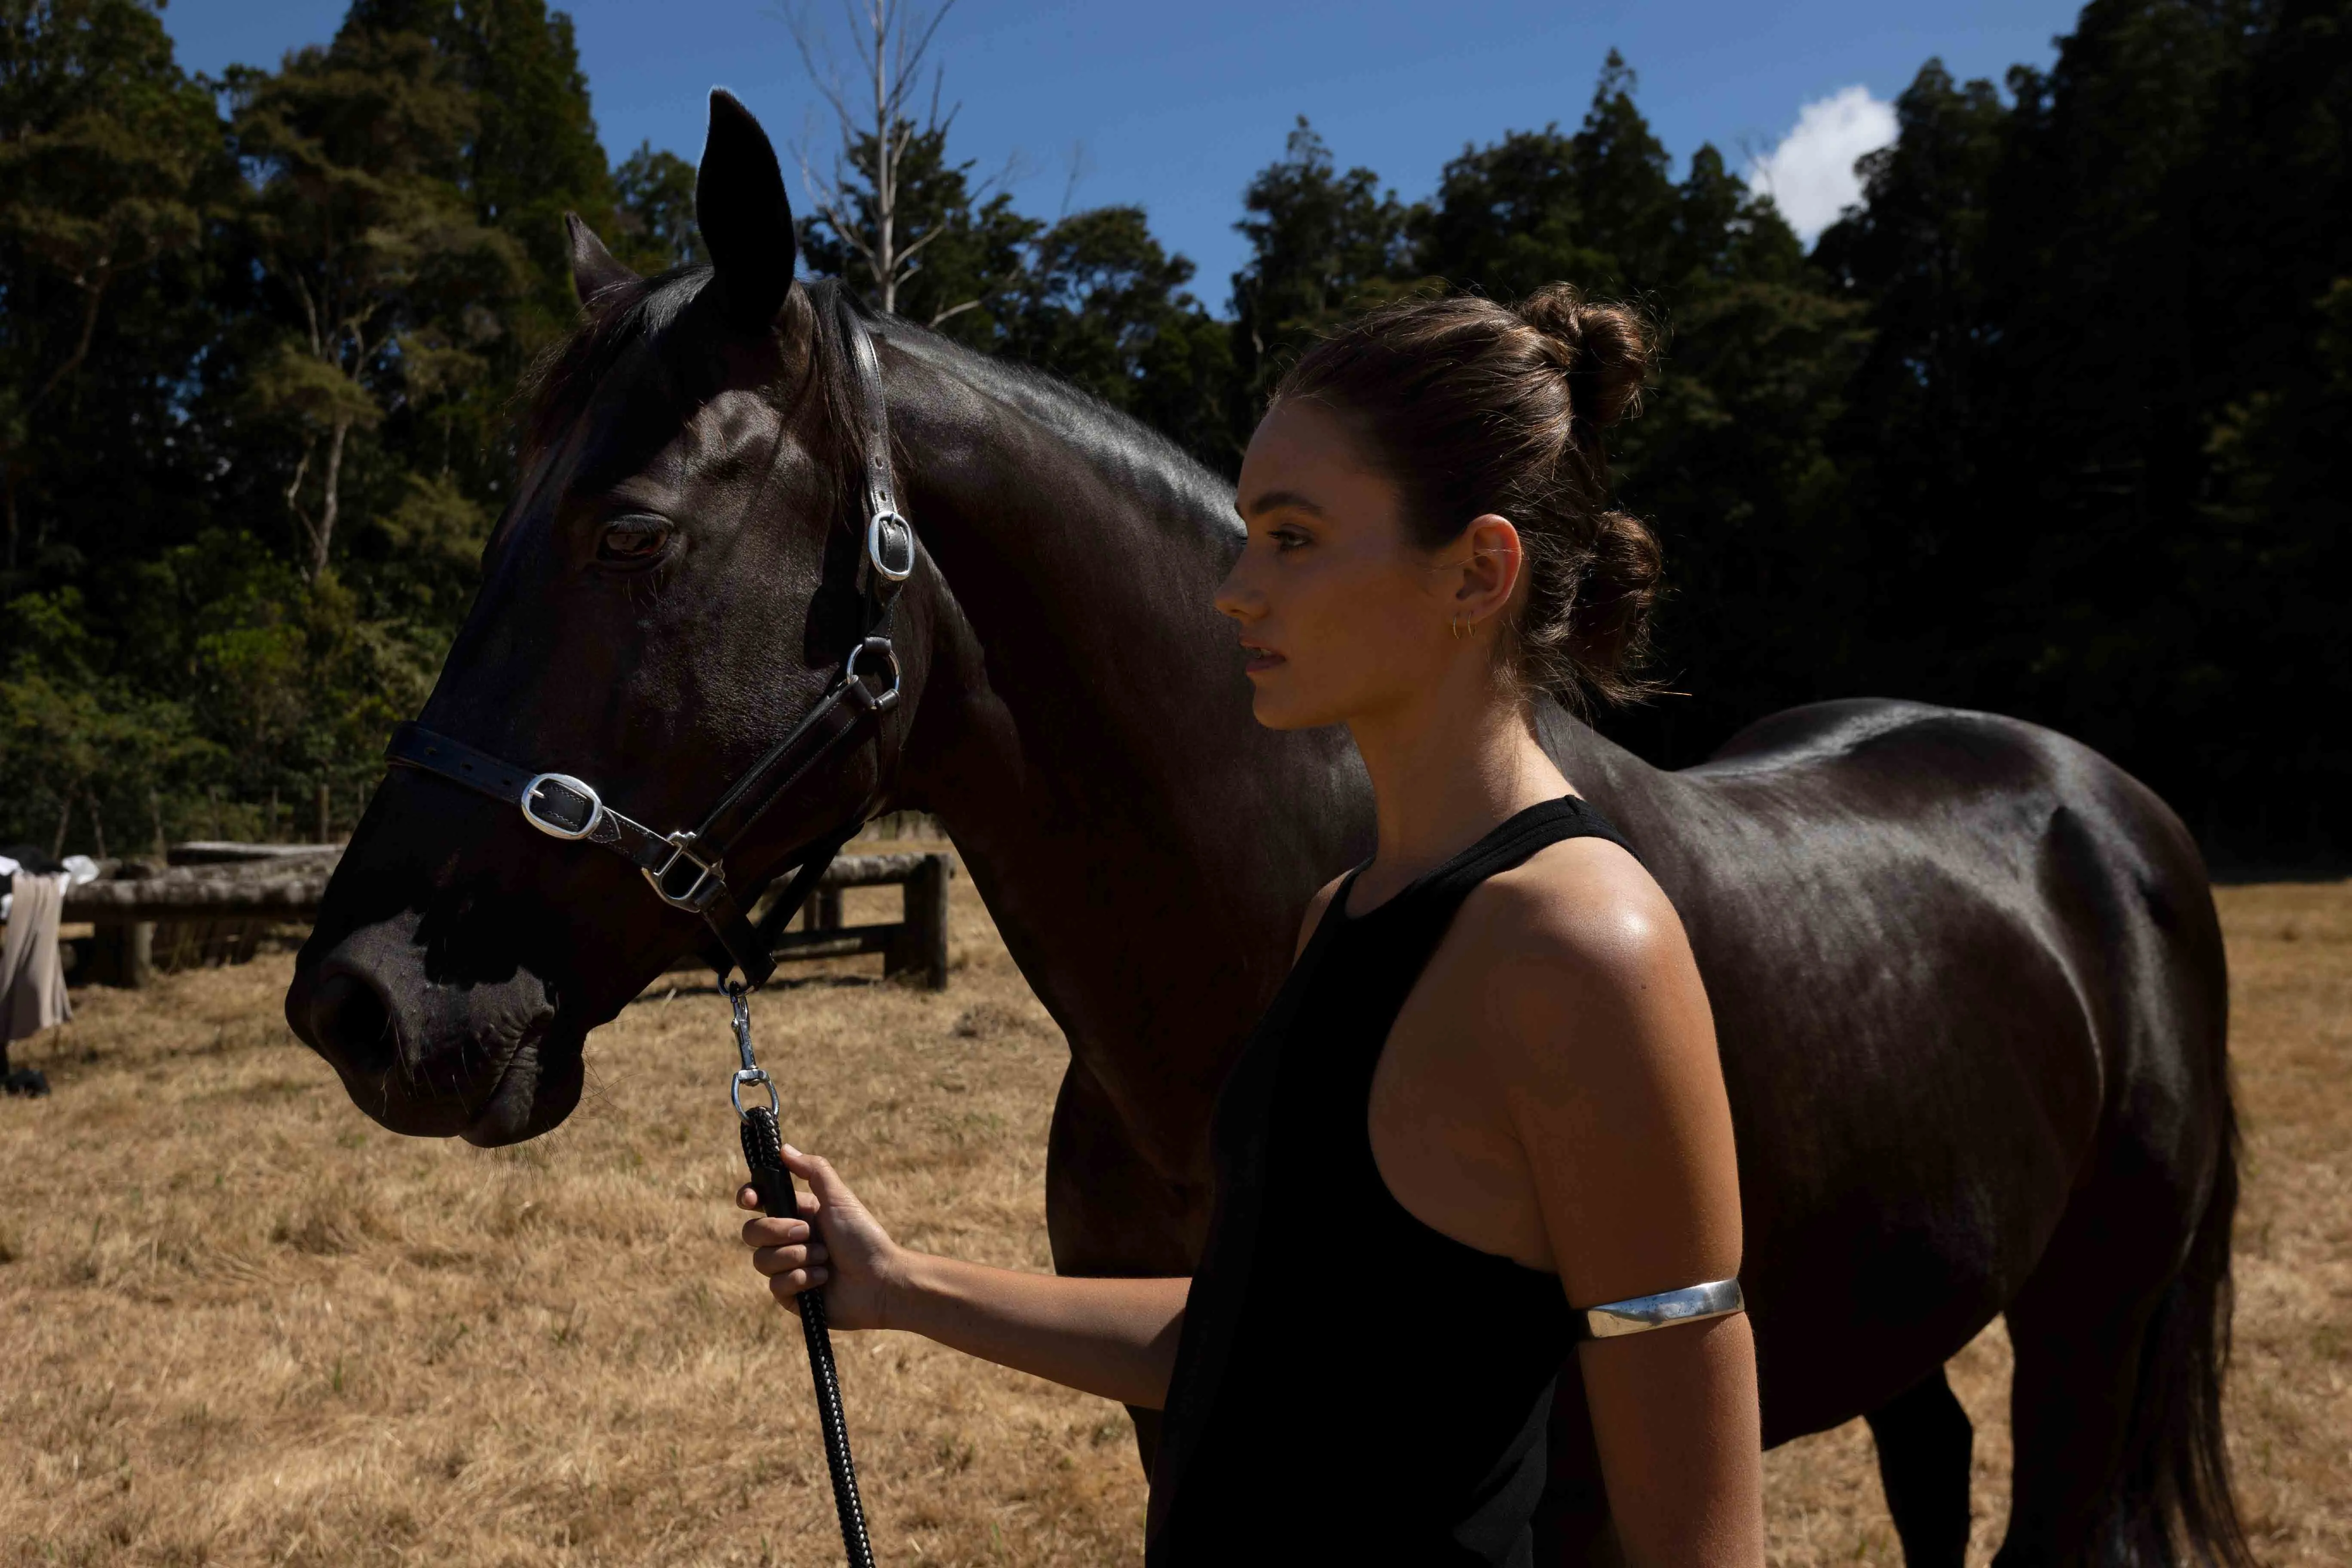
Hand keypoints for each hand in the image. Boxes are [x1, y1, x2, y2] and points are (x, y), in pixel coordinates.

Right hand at [738, 1145, 901, 1329]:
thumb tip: (784, 1149)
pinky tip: (823, 1278)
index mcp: (797, 1214)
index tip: (751, 1200)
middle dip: (777, 1231)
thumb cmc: (864, 1237)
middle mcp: (788, 1240)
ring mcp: (788, 1268)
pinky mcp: (791, 1295)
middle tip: (807, 1232)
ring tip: (824, 1259)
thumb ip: (814, 1171)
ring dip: (795, 1256)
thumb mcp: (840, 1198)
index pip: (758, 1202)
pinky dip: (801, 1279)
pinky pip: (775, 1285)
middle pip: (751, 1232)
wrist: (880, 1281)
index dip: (748, 1198)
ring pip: (761, 1260)